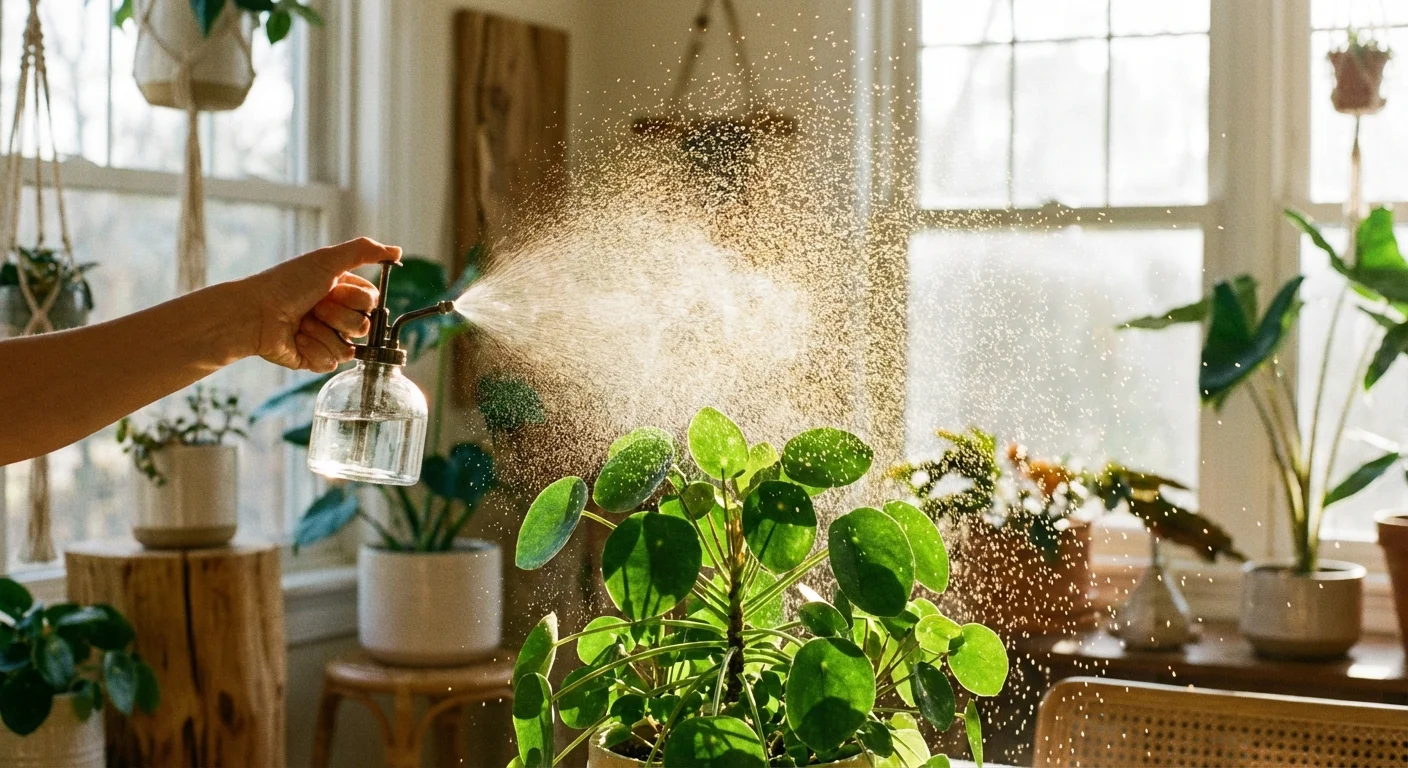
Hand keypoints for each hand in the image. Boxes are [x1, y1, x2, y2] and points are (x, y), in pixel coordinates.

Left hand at [243, 237, 400, 371]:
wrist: (255, 313)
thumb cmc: (287, 284)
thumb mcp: (327, 260)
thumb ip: (365, 251)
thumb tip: (398, 251)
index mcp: (343, 292)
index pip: (372, 302)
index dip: (356, 299)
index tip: (332, 290)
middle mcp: (337, 315)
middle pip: (364, 327)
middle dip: (338, 317)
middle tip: (314, 307)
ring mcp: (327, 338)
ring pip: (349, 349)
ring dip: (323, 334)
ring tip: (302, 324)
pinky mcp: (315, 359)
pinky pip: (332, 363)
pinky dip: (312, 349)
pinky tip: (297, 339)